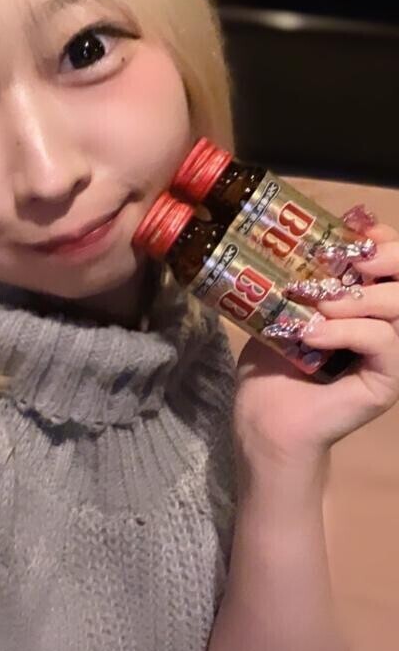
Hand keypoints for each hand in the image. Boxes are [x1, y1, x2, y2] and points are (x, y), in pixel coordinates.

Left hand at [234, 222, 398, 459]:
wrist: (265, 423)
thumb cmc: (271, 372)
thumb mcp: (281, 315)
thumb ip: (298, 282)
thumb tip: (299, 242)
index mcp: (363, 307)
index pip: (390, 262)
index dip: (377, 239)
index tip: (349, 227)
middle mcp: (384, 326)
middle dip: (383, 257)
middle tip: (348, 261)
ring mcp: (389, 354)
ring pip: (397, 305)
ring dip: (354, 298)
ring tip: (317, 305)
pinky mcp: (387, 380)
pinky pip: (383, 341)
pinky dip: (346, 331)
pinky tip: (312, 335)